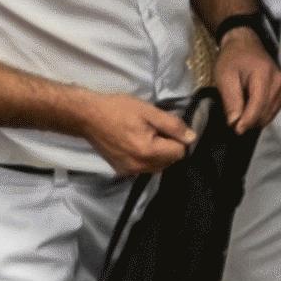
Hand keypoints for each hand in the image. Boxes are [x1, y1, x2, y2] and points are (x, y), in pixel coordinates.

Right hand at [77, 87, 195, 175]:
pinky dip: (147, 158)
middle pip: (169, 162)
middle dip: (169, 147)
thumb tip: (191, 138)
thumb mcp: (149, 111)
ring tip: (146, 136)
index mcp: (147, 151)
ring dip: (159, 154)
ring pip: (158, 167)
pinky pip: (144, 168)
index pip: (179, 152)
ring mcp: (129, 171)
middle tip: (156, 129)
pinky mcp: (122, 171)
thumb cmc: (118, 109)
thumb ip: (172, 125)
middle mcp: (139, 166)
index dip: (178, 138)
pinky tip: (137, 144)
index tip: (168, 126)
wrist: (88, 117)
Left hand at [213, 30, 280, 139]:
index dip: (246, 122)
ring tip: (241, 112)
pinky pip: (273, 111)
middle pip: (265, 114)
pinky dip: (261, 114)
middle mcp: (279, 83)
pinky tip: (250, 109)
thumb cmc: (232, 59)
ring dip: (255, 119)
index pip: (258, 107)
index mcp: (265, 76)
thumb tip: (235, 124)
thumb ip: (231, 101)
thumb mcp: (225, 78)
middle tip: (233, 120)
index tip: (235, 130)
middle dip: (249, 122)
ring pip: (270, 115)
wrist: (244, 44)